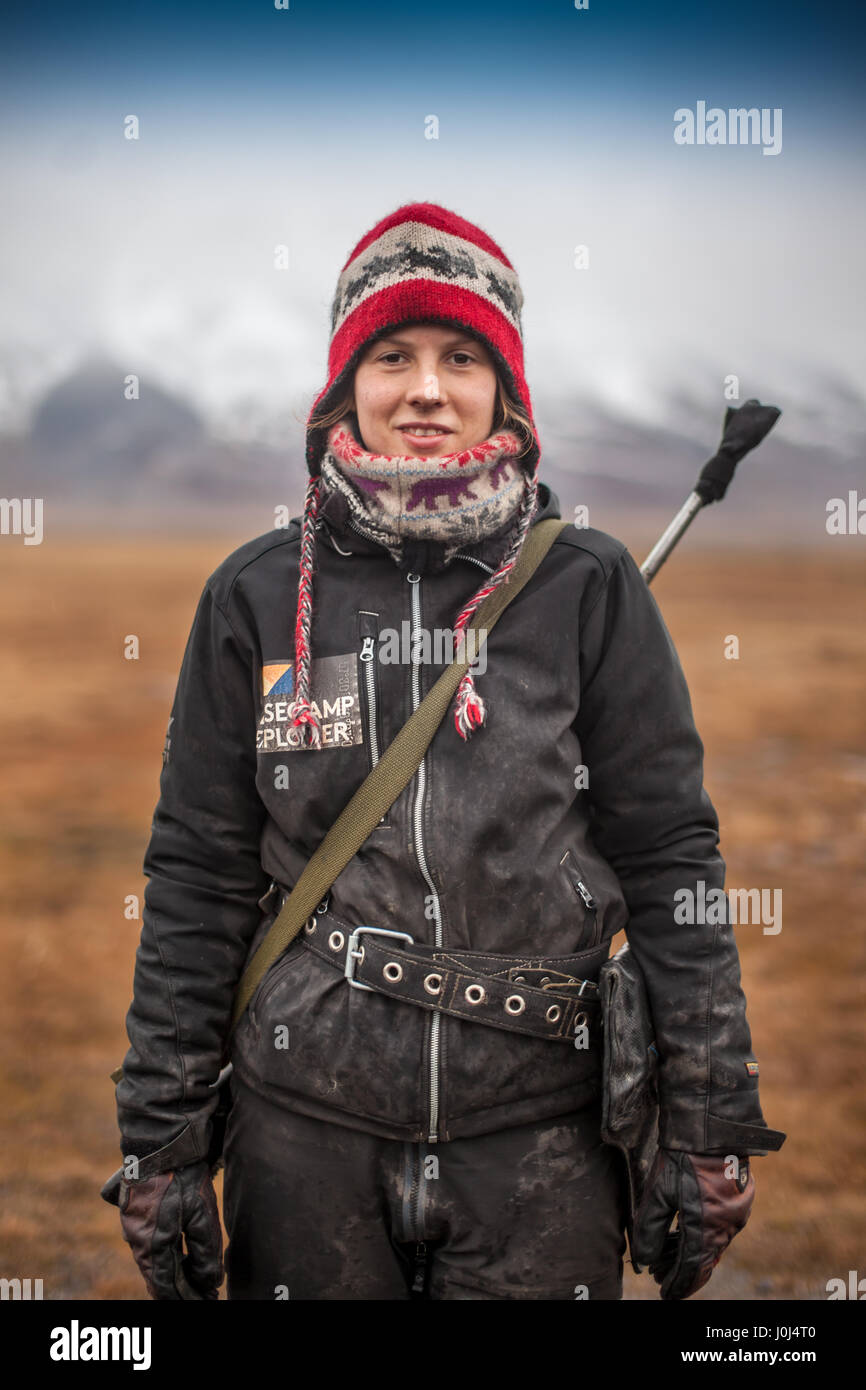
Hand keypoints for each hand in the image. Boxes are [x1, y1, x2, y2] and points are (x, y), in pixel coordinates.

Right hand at [111, 1160, 222, 1299]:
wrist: (160, 1144)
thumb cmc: (183, 1177)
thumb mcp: (201, 1214)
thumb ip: (205, 1252)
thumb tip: (210, 1282)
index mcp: (152, 1245)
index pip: (168, 1286)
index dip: (187, 1298)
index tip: (206, 1302)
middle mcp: (136, 1241)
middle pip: (158, 1278)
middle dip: (181, 1292)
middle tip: (203, 1298)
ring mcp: (132, 1229)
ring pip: (152, 1265)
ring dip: (172, 1277)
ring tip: (194, 1285)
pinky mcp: (133, 1216)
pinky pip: (147, 1248)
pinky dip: (164, 1260)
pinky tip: (178, 1261)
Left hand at [631, 1150, 753, 1299]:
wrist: (712, 1128)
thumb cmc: (682, 1158)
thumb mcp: (659, 1193)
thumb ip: (650, 1230)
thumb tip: (644, 1261)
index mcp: (707, 1227)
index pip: (693, 1269)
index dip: (678, 1284)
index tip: (665, 1294)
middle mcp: (727, 1227)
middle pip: (704, 1261)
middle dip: (681, 1271)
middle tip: (660, 1277)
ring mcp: (736, 1216)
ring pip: (712, 1246)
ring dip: (689, 1254)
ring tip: (665, 1257)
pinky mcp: (739, 1203)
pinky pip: (720, 1231)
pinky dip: (702, 1238)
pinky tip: (683, 1235)